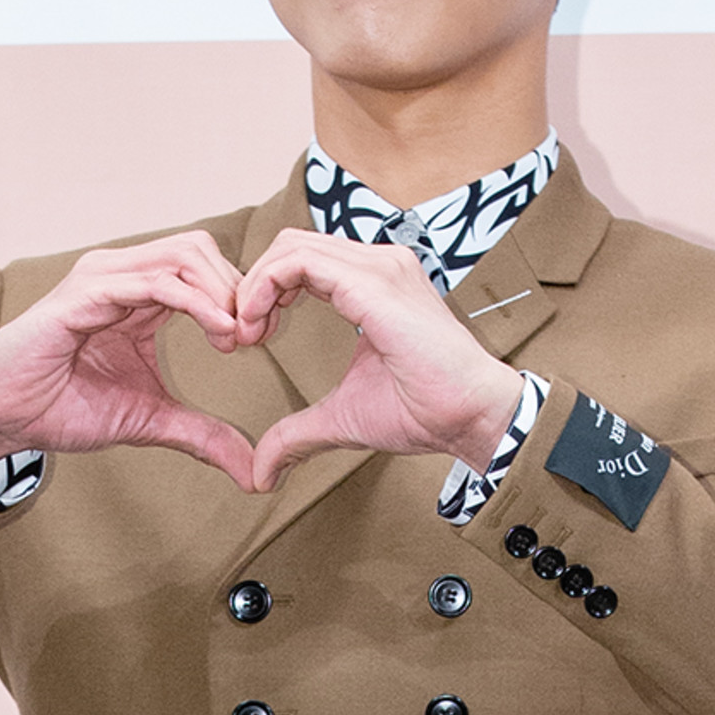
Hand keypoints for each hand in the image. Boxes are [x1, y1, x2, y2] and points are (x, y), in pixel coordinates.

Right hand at [0, 230, 254, 491]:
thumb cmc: (62, 406)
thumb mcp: (148, 420)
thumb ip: (201, 434)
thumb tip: (253, 472)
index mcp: (140, 291)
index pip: (206, 265)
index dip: (240, 294)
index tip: (261, 337)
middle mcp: (124, 273)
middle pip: (200, 248)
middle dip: (237, 287)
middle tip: (253, 335)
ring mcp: (104, 278)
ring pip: (184, 255)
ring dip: (221, 292)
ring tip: (237, 336)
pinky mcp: (84, 293)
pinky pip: (153, 283)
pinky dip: (195, 302)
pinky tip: (219, 330)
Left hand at [235, 229, 524, 491]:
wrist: (471, 415)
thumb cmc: (425, 410)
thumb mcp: (343, 416)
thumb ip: (298, 432)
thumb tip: (262, 471)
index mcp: (375, 283)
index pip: (304, 259)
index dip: (266, 291)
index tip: (252, 336)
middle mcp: (378, 264)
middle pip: (291, 243)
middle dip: (254, 285)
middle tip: (243, 334)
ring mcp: (378, 268)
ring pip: (290, 245)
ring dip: (255, 286)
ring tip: (248, 331)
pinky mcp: (373, 283)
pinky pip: (299, 262)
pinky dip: (265, 287)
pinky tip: (259, 325)